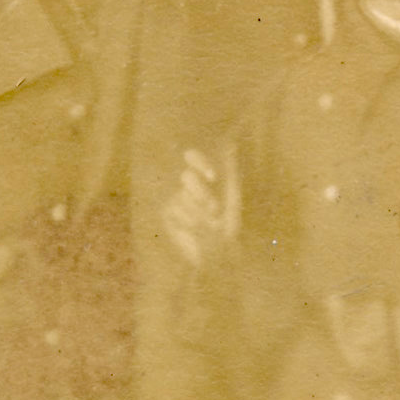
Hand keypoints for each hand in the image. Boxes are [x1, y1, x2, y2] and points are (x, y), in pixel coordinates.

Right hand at [161, 149, 233, 268]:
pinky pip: (173, 210)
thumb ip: (229, 170)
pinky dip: (188, 221)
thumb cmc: (228, 224)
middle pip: (187, 176)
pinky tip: (195, 230)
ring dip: (198, 212)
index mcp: (204, 176)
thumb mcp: (232, 196)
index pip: (193, 156)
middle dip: (201, 192)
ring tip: (210, 225)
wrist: (217, 255)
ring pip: (181, 196)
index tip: (212, 177)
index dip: (199, 162)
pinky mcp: (167, 214)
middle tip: (213, 210)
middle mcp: (188, 185)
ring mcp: (176, 199)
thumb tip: (230, 144)